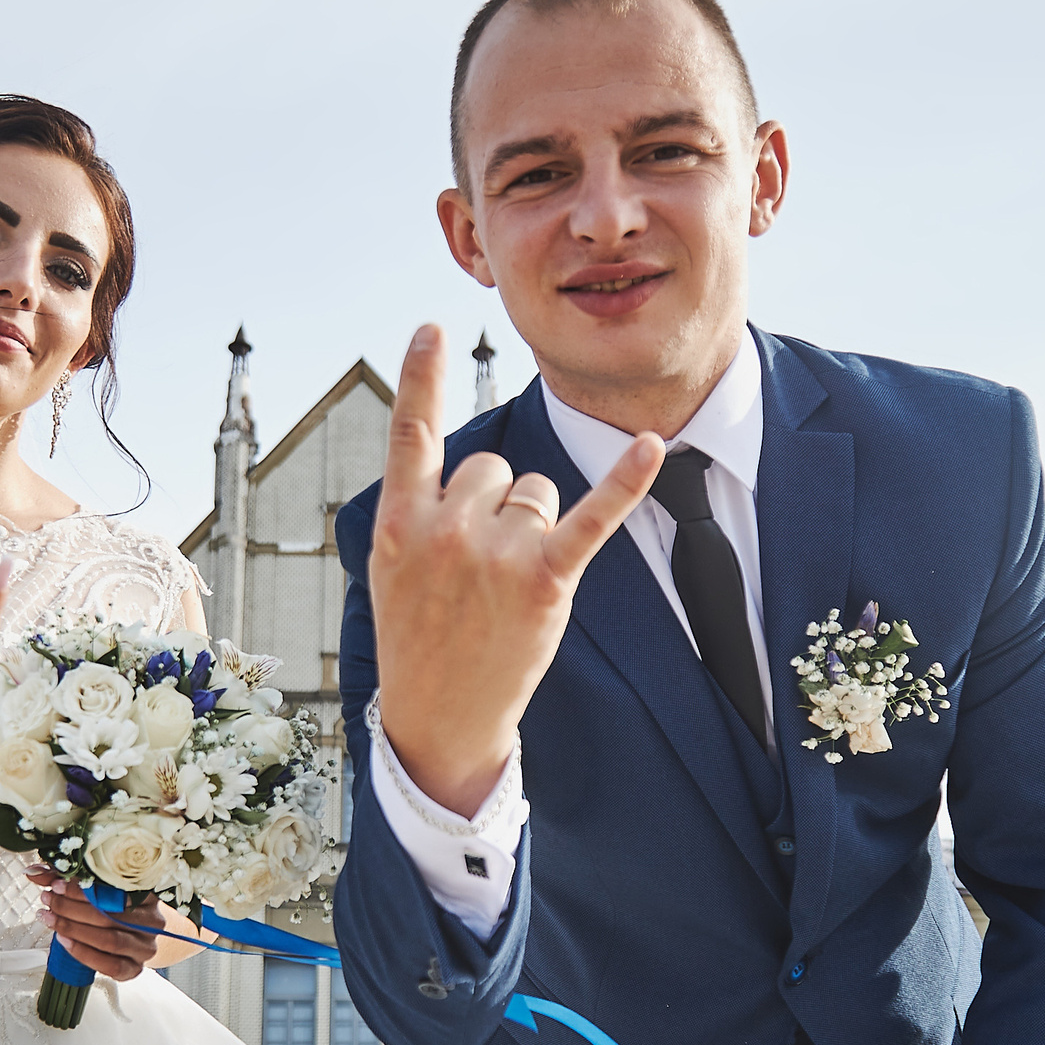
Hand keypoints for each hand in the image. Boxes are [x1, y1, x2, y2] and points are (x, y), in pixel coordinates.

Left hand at [26, 867, 167, 982]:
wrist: (138, 936)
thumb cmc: (116, 908)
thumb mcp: (97, 888)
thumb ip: (69, 879)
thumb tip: (34, 872)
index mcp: (148, 894)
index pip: (116, 888)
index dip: (83, 887)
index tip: (56, 884)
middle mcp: (152, 921)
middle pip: (110, 914)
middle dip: (72, 908)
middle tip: (48, 900)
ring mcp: (145, 947)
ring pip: (109, 940)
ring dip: (74, 929)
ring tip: (50, 919)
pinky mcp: (135, 969)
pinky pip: (109, 965)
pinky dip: (83, 953)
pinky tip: (64, 940)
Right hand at [369, 324, 663, 812]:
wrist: (438, 716)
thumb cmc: (419, 637)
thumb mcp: (391, 568)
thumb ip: (414, 507)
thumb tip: (444, 449)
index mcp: (400, 521)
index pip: (411, 432)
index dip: (421, 377)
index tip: (433, 328)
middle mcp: (444, 529)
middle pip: (494, 469)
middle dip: (495, 505)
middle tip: (477, 570)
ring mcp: (494, 555)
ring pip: (536, 491)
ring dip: (533, 527)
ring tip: (506, 584)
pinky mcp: (544, 582)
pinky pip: (590, 518)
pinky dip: (626, 482)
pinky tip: (653, 445)